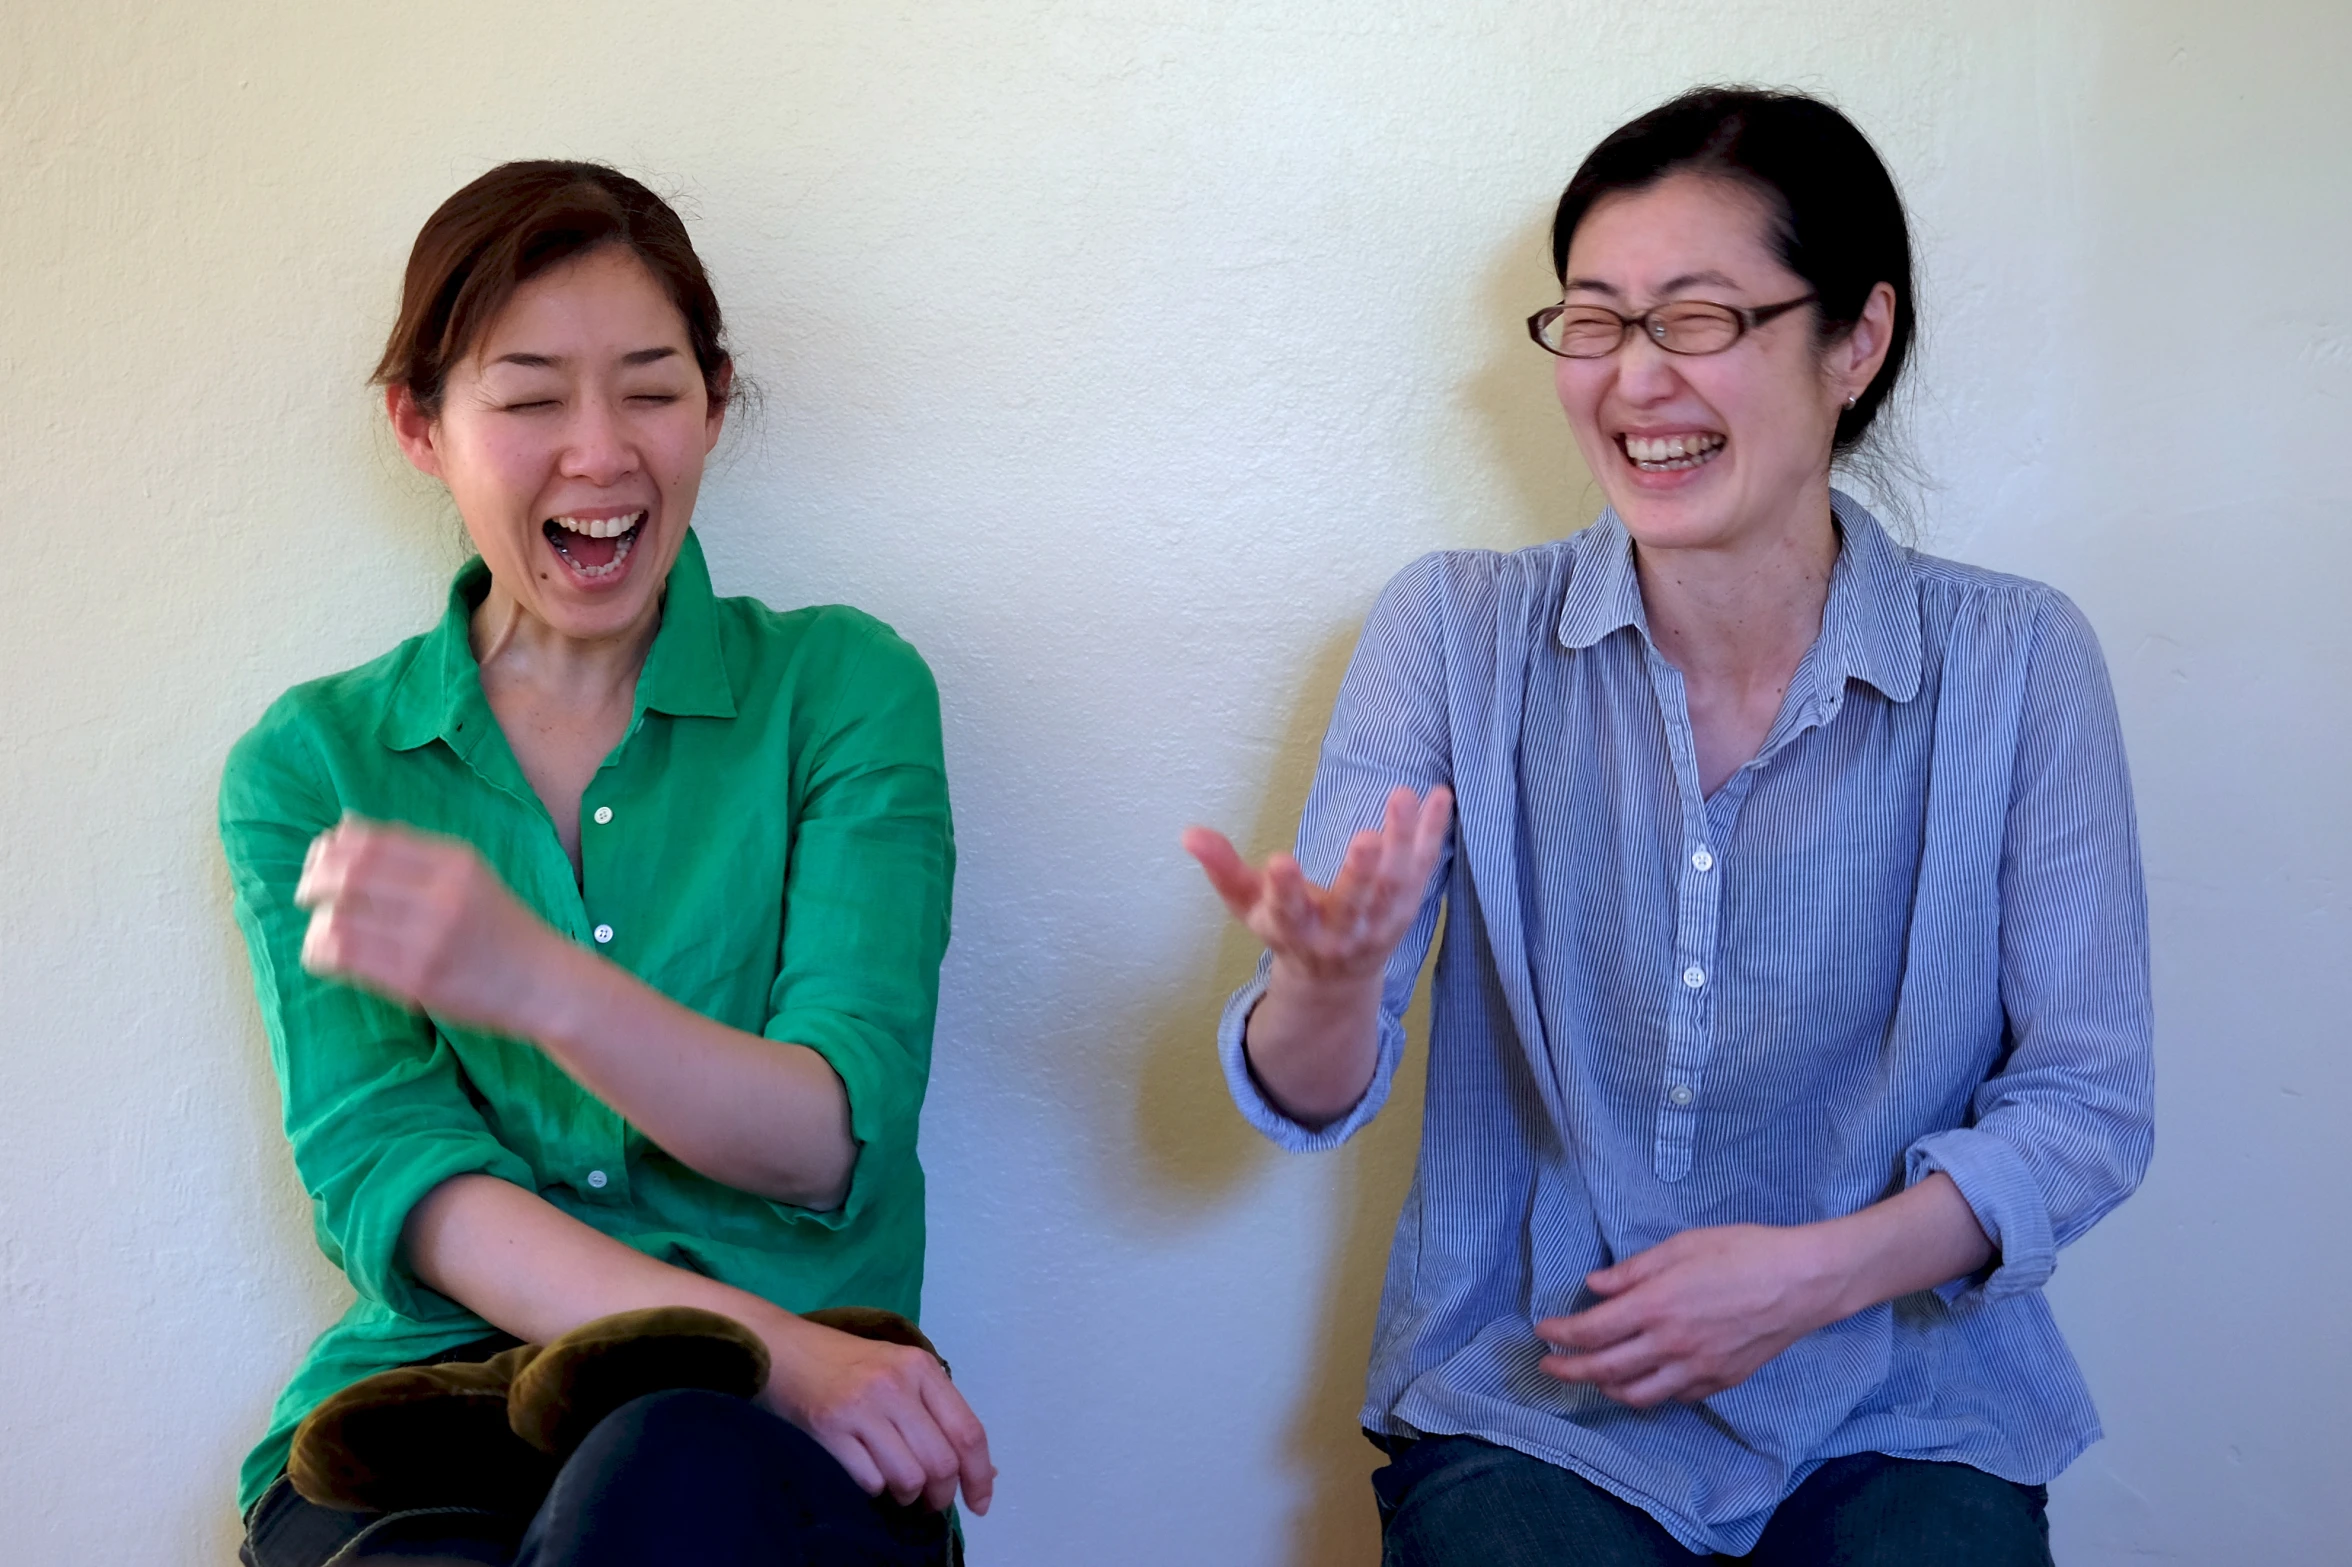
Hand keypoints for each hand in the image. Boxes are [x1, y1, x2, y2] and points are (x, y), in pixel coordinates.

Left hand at [295, 816, 567, 1036]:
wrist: (544, 983)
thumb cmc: (501, 930)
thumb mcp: (469, 877)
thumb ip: (411, 854)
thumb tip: (343, 827)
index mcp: (454, 861)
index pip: (371, 841)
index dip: (332, 847)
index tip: (320, 859)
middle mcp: (442, 894)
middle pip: (349, 874)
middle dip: (314, 880)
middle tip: (307, 894)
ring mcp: (429, 938)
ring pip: (339, 916)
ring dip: (318, 921)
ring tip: (323, 930)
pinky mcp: (418, 979)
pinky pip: (346, 956)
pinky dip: (321, 951)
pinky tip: (327, 955)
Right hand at [764, 1314, 994, 1513]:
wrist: (780, 1349)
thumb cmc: (846, 1362)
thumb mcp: (899, 1372)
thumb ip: (938, 1413)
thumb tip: (984, 1469)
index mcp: (922, 1368)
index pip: (968, 1431)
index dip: (980, 1475)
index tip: (979, 1503)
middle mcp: (897, 1385)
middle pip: (941, 1461)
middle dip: (942, 1494)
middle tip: (931, 1501)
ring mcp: (863, 1407)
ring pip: (909, 1477)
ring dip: (908, 1495)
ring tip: (899, 1488)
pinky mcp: (830, 1428)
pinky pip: (870, 1480)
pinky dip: (876, 1488)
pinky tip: (870, 1475)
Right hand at [1182, 785, 1452, 991]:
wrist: (1335, 981)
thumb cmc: (1286, 931)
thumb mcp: (1248, 907)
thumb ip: (1222, 869)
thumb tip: (1188, 832)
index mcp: (1295, 933)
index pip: (1288, 912)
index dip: (1283, 889)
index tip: (1279, 861)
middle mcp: (1340, 935)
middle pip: (1354, 906)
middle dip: (1361, 874)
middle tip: (1367, 838)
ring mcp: (1379, 926)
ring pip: (1396, 887)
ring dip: (1404, 842)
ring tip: (1402, 797)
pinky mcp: (1406, 911)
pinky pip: (1423, 871)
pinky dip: (1433, 835)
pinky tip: (1440, 796)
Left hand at [1535, 1224, 1849, 1407]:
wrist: (1804, 1281)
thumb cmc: (1745, 1252)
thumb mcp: (1683, 1246)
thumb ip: (1633, 1270)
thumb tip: (1594, 1285)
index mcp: (1656, 1306)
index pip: (1590, 1331)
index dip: (1560, 1335)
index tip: (1543, 1332)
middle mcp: (1670, 1345)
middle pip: (1602, 1370)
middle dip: (1567, 1370)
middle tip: (1548, 1367)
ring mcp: (1697, 1369)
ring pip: (1635, 1395)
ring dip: (1604, 1387)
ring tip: (1592, 1376)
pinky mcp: (1720, 1382)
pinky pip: (1672, 1398)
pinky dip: (1647, 1393)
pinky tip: (1640, 1380)